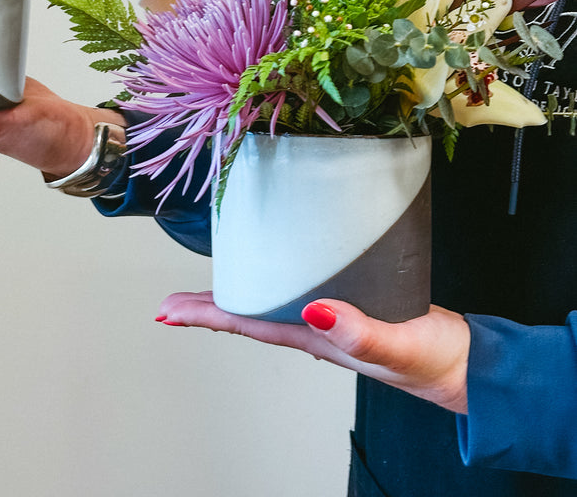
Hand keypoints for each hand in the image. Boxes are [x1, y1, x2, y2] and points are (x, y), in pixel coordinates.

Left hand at [155, 291, 469, 413]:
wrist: (464, 364)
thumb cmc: (432, 360)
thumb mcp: (396, 345)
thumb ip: (358, 330)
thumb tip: (314, 311)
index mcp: (316, 338)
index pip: (246, 323)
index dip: (205, 315)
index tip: (167, 311)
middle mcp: (315, 328)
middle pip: (248, 315)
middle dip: (206, 307)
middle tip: (169, 301)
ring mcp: (329, 317)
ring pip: (269, 302)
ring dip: (235, 293)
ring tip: (206, 285)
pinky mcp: (350, 299)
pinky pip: (298, 289)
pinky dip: (275, 277)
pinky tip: (274, 267)